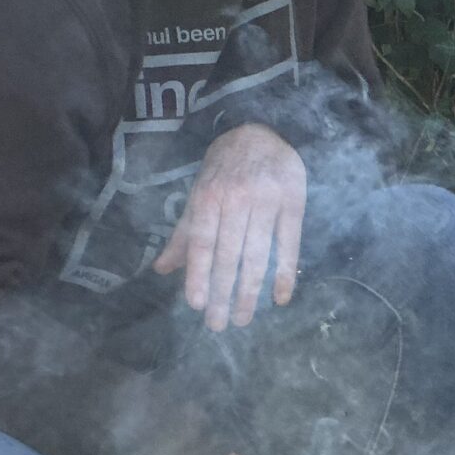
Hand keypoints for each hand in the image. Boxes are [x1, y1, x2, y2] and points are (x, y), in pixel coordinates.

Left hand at [153, 122, 305, 330]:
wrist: (261, 129)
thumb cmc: (224, 167)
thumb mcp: (198, 193)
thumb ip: (184, 234)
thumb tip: (161, 269)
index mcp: (208, 197)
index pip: (202, 242)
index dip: (199, 274)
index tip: (196, 305)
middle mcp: (236, 200)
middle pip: (228, 254)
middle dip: (223, 293)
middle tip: (218, 325)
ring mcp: (266, 201)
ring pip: (257, 254)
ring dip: (250, 291)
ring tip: (243, 318)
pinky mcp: (293, 202)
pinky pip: (289, 244)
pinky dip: (285, 273)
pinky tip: (280, 297)